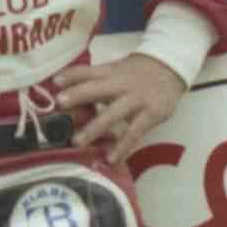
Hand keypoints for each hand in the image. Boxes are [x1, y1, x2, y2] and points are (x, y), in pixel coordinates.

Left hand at [54, 52, 185, 164]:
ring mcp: (136, 100)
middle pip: (97, 89)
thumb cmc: (137, 73)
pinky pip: (134, 133)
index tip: (55, 82)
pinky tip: (111, 159)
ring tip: (76, 142)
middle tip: (60, 104)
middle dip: (78, 95)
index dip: (72, 75)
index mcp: (110, 73)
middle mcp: (120, 84)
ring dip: (94, 128)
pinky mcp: (150, 114)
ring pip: (113, 114)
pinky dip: (122, 147)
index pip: (88, 71)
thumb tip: (68, 96)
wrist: (171, 67)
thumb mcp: (117, 70)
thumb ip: (97, 82)